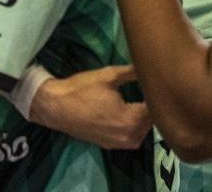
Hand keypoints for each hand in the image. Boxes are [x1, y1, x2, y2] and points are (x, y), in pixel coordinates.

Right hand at [28, 65, 151, 149]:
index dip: (157, 95)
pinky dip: (132, 126)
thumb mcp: (107, 76)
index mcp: (132, 120)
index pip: (156, 109)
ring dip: (143, 118)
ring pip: (142, 131)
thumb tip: (148, 65)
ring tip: (139, 100)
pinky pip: (130, 136)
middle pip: (151, 122)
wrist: (54, 107)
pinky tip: (126, 112)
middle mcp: (130, 137)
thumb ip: (131, 72)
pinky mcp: (111, 146)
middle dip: (151, 107)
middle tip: (149, 89)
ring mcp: (120, 144)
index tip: (156, 84)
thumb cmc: (81, 90)